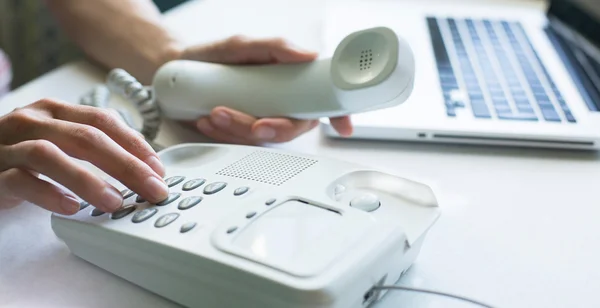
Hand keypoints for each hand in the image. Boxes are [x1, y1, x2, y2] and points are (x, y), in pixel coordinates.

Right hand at [0, 99, 168, 214]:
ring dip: (88, 180)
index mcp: (54, 110)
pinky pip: (19, 180)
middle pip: (85, 137)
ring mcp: (7, 146)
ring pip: (49, 155)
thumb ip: (91, 147)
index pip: (103, 120)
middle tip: (151, 188)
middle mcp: (31, 122)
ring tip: (115, 202)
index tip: (158, 168)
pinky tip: (70, 207)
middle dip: (125, 164)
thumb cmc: (20, 156)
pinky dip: (47, 193)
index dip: (135, 143)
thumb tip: (142, 168)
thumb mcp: (58, 142)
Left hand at [179, 36, 352, 144]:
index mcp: (289, 80)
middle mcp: (279, 102)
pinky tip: (207, 121)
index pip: (322, 99)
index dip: (338, 114)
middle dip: (274, 128)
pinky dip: (223, 134)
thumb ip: (275, 47)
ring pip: (265, 137)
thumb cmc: (213, 56)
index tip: (342, 127)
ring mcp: (260, 118)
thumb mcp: (241, 45)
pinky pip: (240, 142)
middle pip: (295, 126)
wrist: (177, 69)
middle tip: (255, 123)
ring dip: (240, 129)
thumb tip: (308, 56)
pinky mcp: (240, 132)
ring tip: (215, 112)